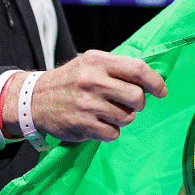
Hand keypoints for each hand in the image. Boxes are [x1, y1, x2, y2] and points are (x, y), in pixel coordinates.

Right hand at [12, 50, 167, 142]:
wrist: (33, 100)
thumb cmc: (70, 81)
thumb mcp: (90, 64)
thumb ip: (118, 68)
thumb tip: (152, 80)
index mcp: (97, 61)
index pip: (137, 69)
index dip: (155, 81)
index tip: (161, 91)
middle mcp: (92, 81)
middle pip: (136, 96)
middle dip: (138, 103)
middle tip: (129, 104)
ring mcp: (87, 104)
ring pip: (127, 117)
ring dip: (123, 118)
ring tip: (108, 112)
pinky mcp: (82, 125)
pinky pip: (113, 133)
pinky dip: (111, 131)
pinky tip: (98, 123)